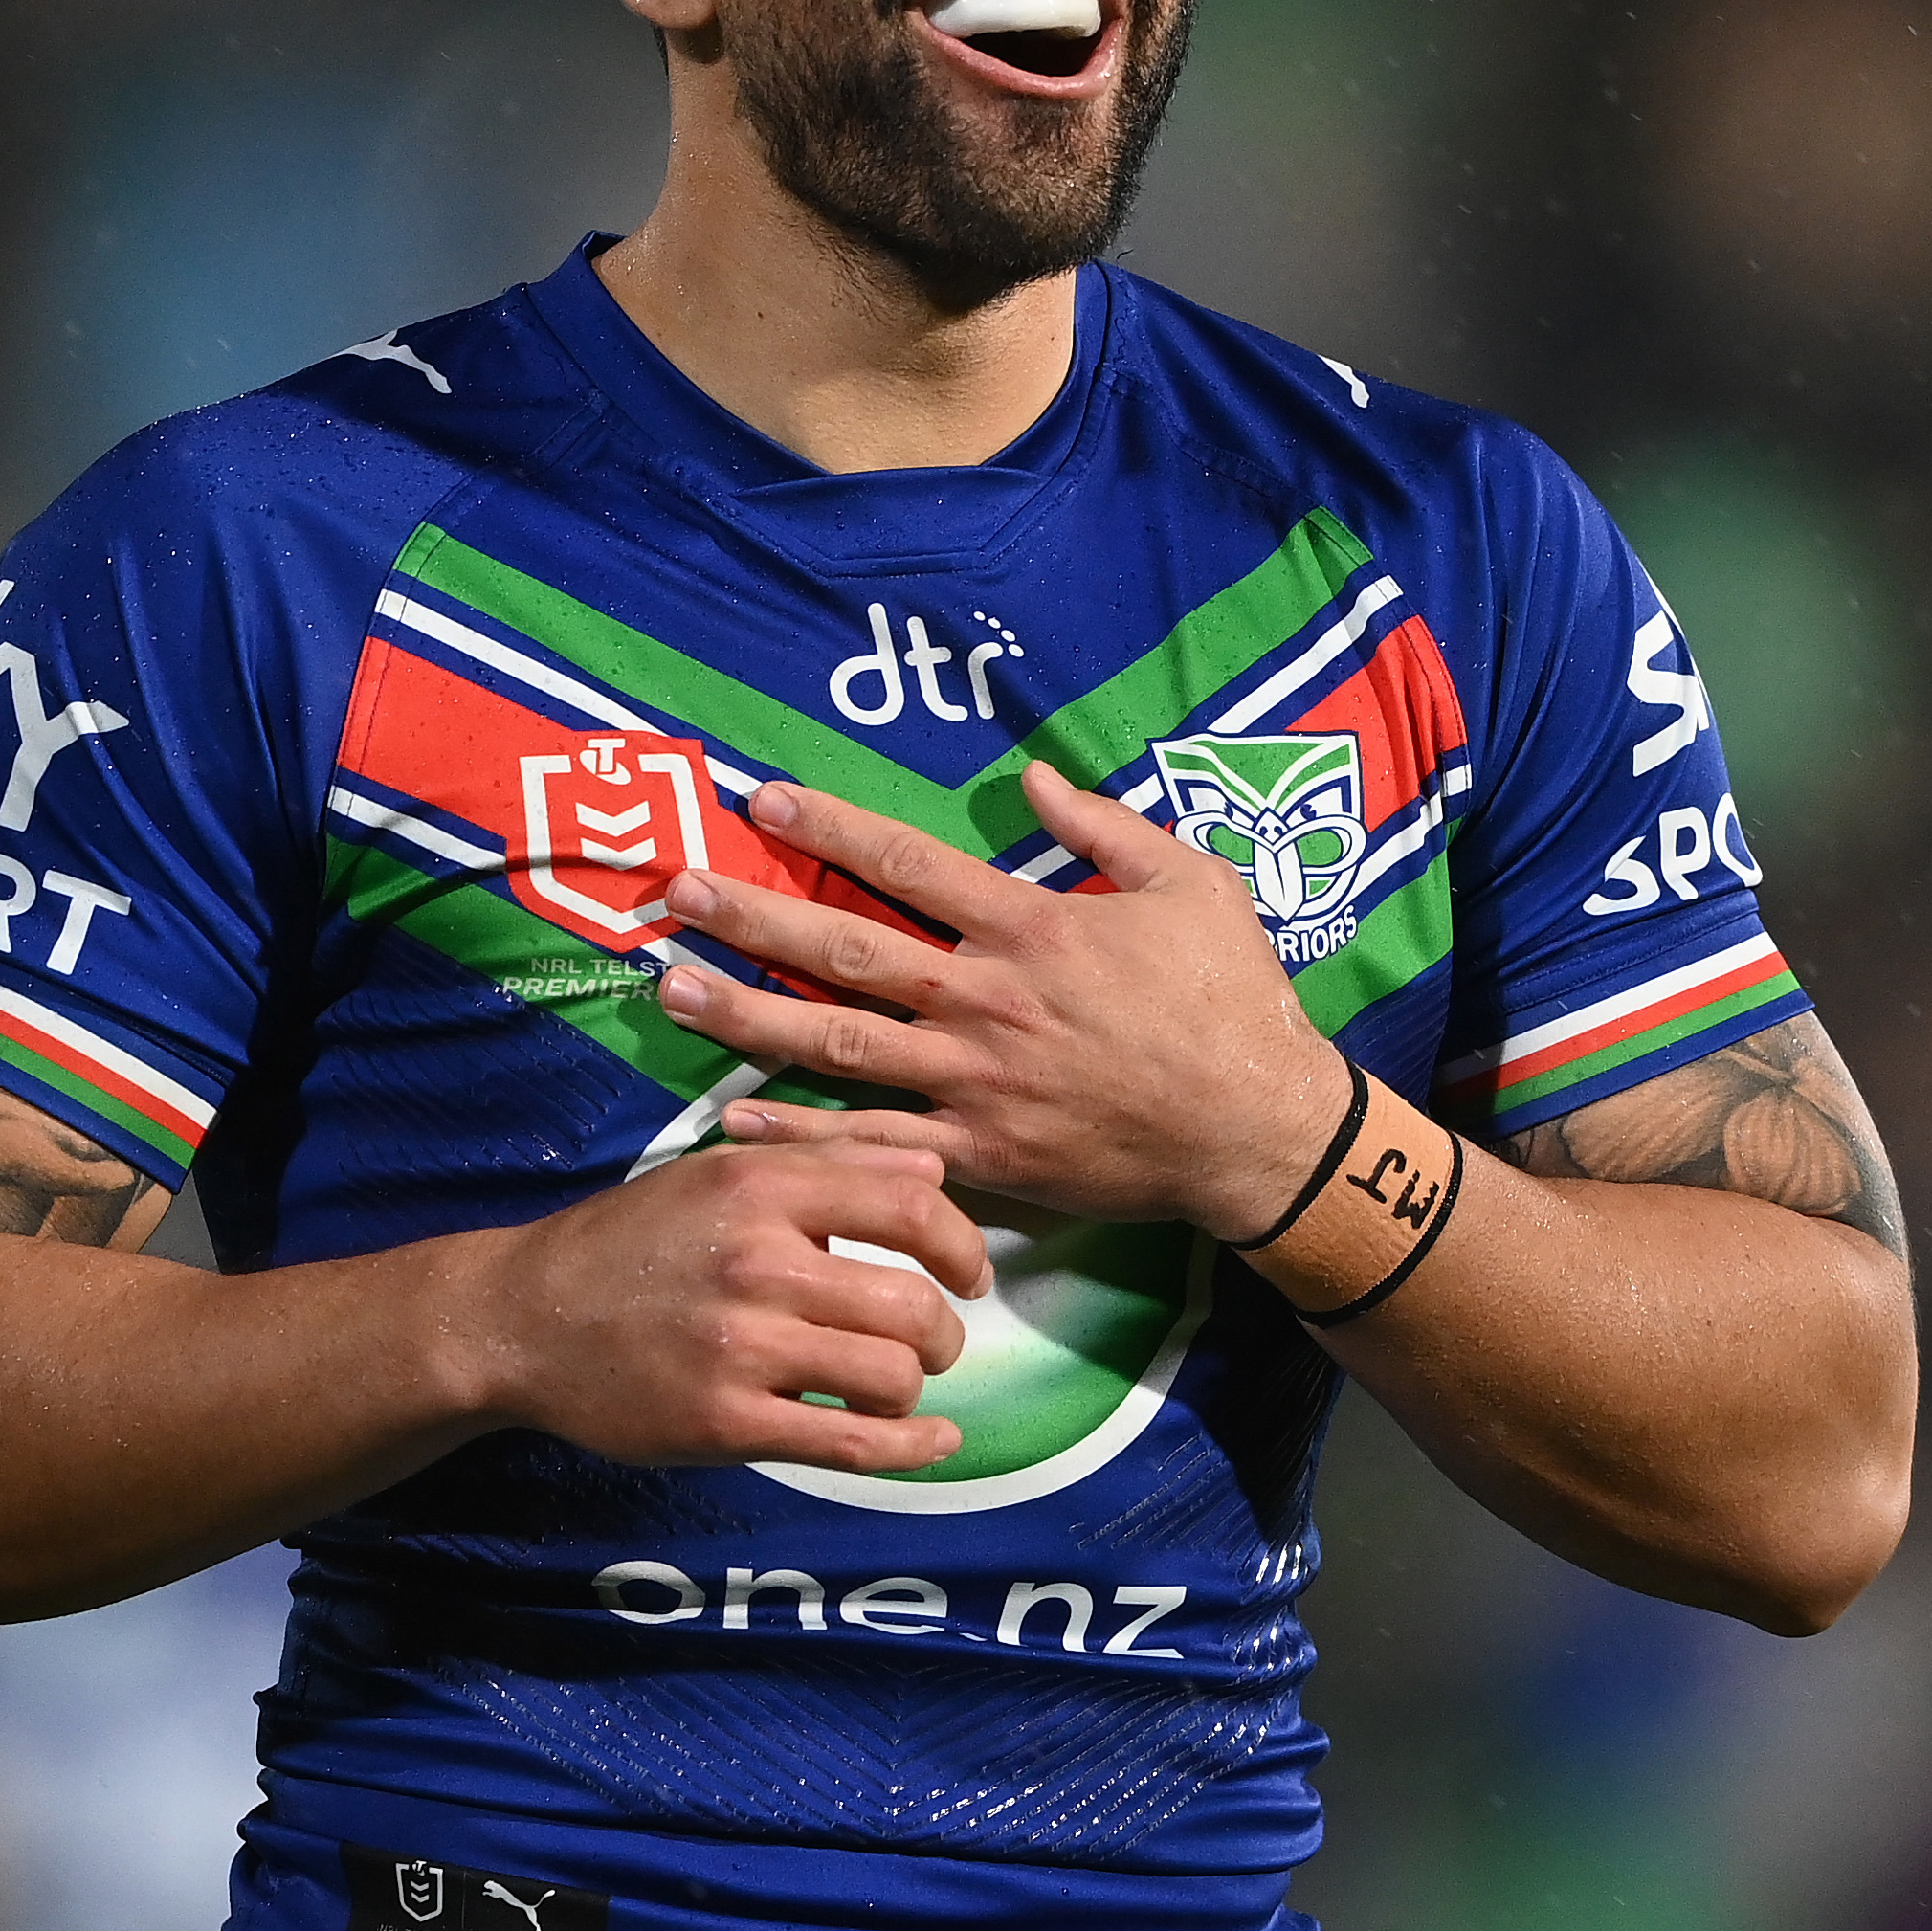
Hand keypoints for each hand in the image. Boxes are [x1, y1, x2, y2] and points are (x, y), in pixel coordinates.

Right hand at [472, 1139, 993, 1473]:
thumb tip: (936, 1166)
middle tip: (930, 1342)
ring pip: (891, 1377)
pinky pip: (851, 1444)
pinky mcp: (725, 1423)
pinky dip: (910, 1450)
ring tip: (892, 1384)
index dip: (963, 1245)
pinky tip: (933, 1443)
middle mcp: (757, 1262)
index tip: (971, 1273)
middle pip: (912, 1306)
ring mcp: (741, 1348)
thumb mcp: (722, 1175)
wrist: (524, 1318)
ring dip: (913, 1388)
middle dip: (942, 1333)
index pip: (911, 1205)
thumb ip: (832, 1164)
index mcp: (762, 1188)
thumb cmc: (632, 1242)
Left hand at [649, 763, 1352, 1241]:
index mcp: (1031, 926)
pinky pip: (873, 1140)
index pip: (908, 862)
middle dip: (753, 917)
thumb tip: (1033, 777)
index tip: (762, 802)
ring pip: (838, 1043)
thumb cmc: (1232, 999)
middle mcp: (987, 999)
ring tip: (673, 990)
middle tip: (674, 893)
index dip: (830, 828)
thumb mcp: (1191, 882)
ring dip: (748, 1015)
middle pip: (846, 949)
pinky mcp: (982, 1153)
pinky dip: (800, 1131)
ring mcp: (977, 1081)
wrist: (1257, 1129)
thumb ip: (1106, 826)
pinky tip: (732, 1115)